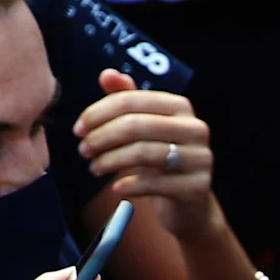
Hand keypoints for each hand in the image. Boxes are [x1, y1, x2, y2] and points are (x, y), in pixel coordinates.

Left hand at [73, 69, 225, 241]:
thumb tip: (107, 75)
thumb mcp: (143, 128)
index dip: (98, 113)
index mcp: (180, 106)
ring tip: (94, 168)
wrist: (189, 204)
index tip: (78, 129)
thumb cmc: (159, 161)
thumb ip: (126, 100)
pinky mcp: (198, 187)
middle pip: (136, 125)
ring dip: (111, 161)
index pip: (131, 101)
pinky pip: (154, 184)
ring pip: (144, 153)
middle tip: (83, 150)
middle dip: (102, 137)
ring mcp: (200, 158)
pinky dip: (129, 185)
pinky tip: (116, 188)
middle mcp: (195, 128)